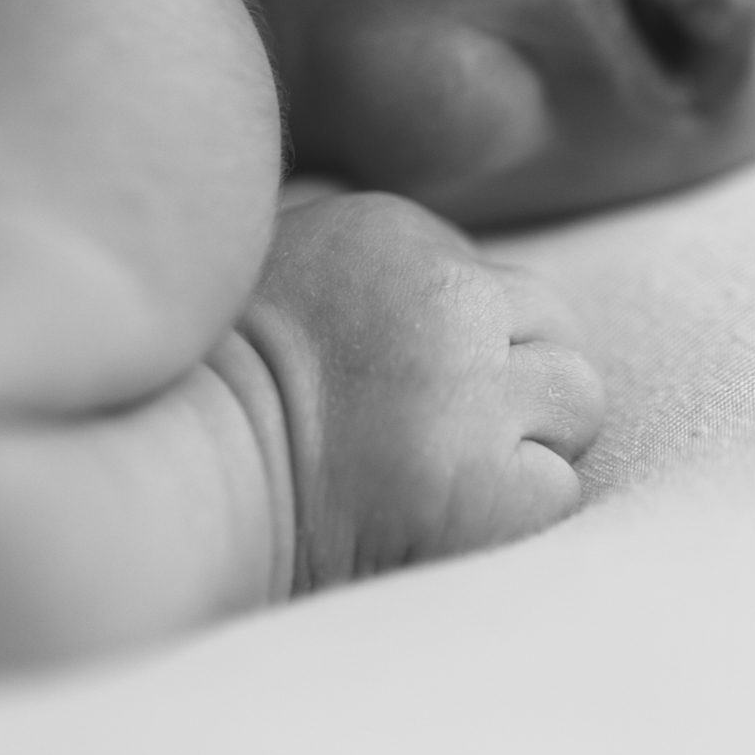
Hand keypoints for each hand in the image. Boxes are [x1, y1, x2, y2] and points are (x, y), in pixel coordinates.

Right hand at [240, 192, 603, 588]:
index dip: (468, 340)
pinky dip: (515, 512)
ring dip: (529, 439)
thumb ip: (377, 264)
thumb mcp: (291, 267)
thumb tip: (449, 271)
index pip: (498, 282)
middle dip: (516, 380)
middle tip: (436, 432)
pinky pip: (558, 489)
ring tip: (441, 471)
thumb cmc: (215, 390)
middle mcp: (447, 301)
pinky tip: (440, 518)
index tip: (409, 382)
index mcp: (396, 237)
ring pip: (577, 398)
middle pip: (556, 326)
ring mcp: (476, 394)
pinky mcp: (490, 489)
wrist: (176, 490)